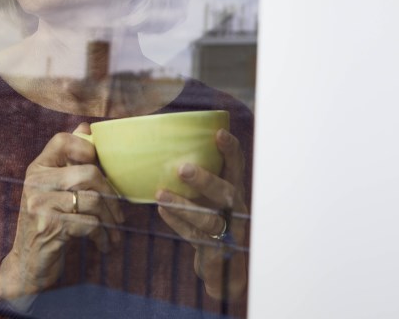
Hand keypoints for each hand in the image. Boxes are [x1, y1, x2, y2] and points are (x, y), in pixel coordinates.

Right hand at [0, 124, 124, 300]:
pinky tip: (104, 245)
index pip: (62, 140)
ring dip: (111, 220)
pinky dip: (103, 236)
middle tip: (119, 214)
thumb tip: (85, 126)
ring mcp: (40, 204)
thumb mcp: (52, 190)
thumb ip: (67, 161)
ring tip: (115, 232)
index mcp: (37, 169)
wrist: (27, 264)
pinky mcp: (49, 226)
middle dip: (111, 195)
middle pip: (89, 173)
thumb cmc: (47, 223)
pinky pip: (90, 224)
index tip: (101, 167)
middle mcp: (35, 182)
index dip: (86, 147)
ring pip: (93, 201)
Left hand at [156, 128, 248, 300]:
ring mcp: (227, 231)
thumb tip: (164, 147)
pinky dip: (177, 223)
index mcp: (234, 189)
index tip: (218, 134)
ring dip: (183, 206)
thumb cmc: (210, 218)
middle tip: (183, 169)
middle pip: (225, 192)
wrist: (221, 265)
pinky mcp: (214, 251)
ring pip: (208, 218)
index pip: (237, 166)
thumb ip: (200, 176)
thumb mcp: (210, 197)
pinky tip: (162, 210)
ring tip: (161, 195)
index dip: (230, 150)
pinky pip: (195, 236)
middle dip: (205, 180)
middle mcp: (235, 208)